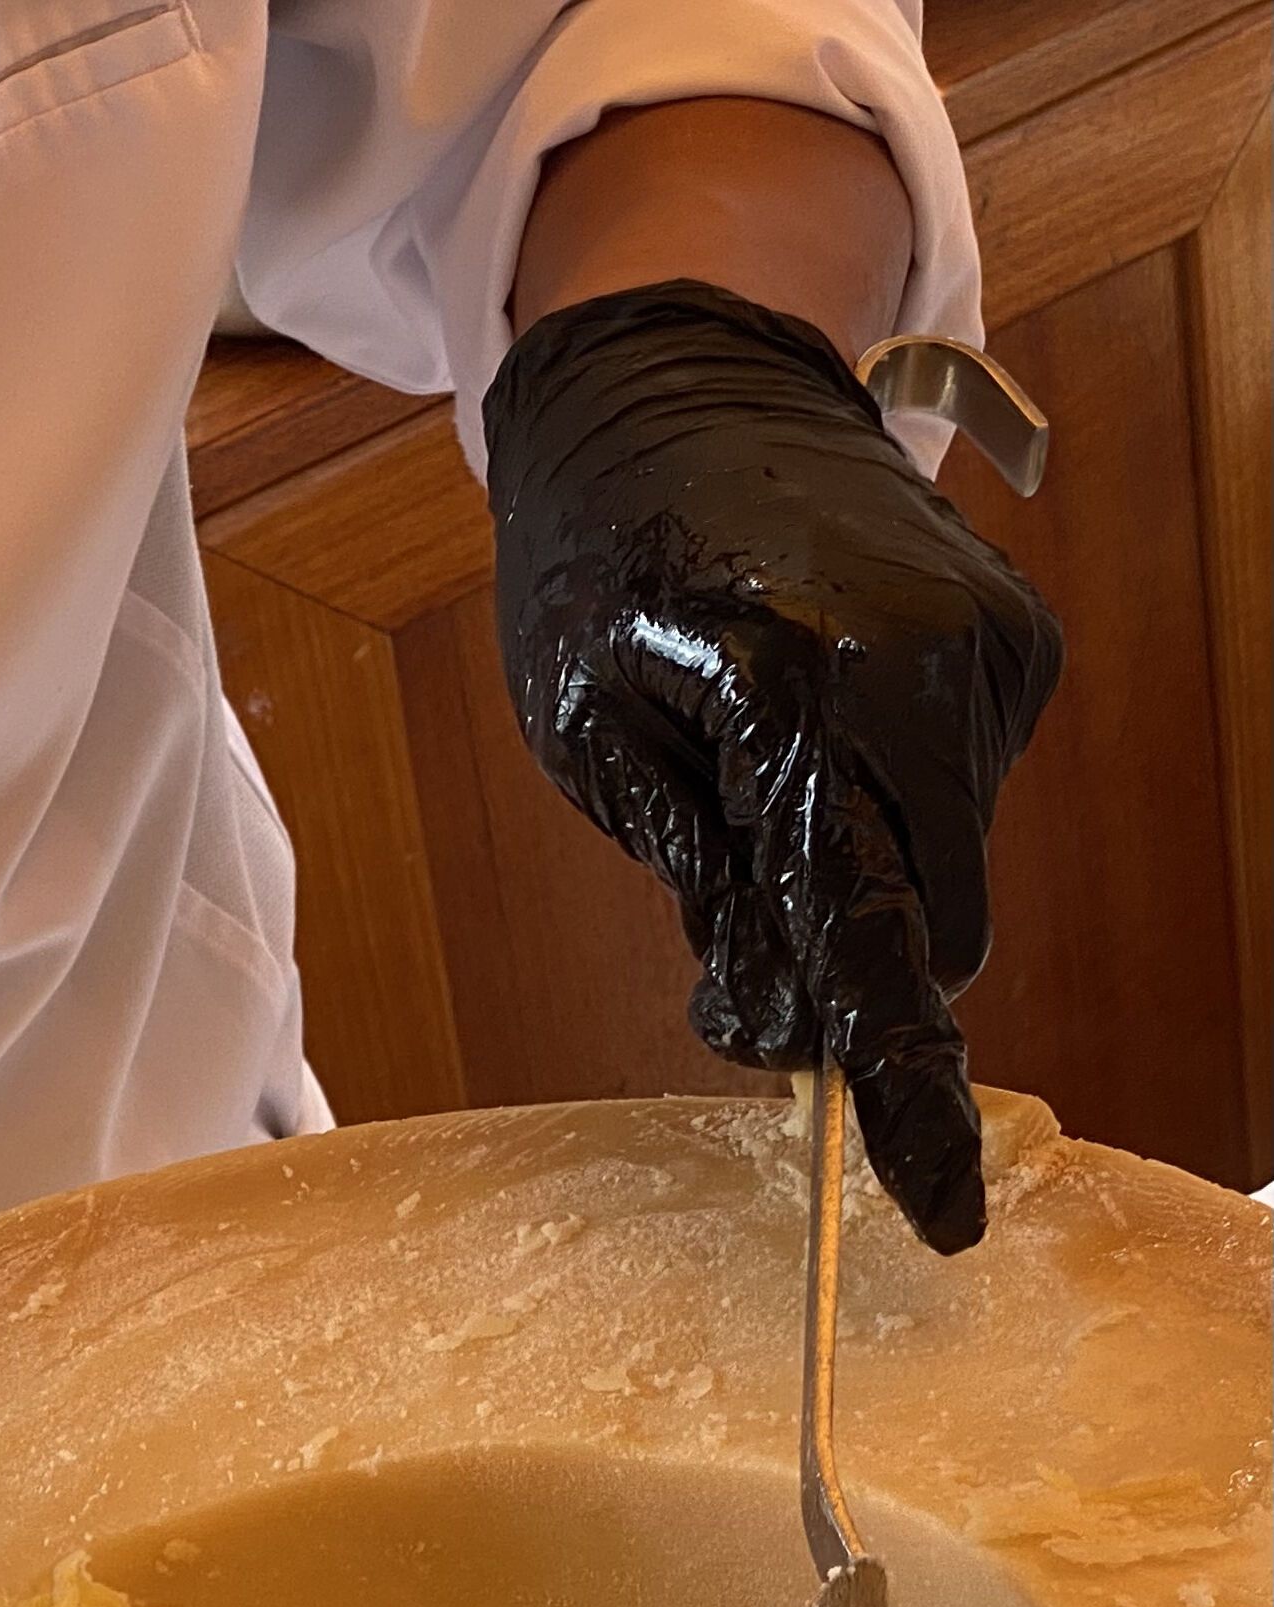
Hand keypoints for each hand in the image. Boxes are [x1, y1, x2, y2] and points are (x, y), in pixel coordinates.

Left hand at [484, 280, 1063, 1251]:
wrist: (679, 388)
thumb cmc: (602, 562)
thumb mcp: (600, 737)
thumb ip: (707, 882)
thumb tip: (781, 1023)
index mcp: (813, 693)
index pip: (877, 937)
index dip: (901, 1085)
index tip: (940, 1206)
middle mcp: (940, 671)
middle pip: (934, 924)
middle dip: (841, 961)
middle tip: (727, 928)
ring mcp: (998, 653)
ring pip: (944, 864)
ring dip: (852, 870)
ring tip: (745, 769)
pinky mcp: (1018, 644)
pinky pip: (955, 796)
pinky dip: (881, 808)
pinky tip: (802, 730)